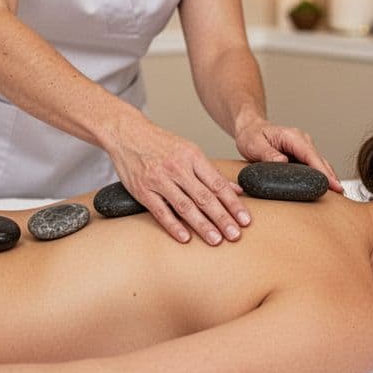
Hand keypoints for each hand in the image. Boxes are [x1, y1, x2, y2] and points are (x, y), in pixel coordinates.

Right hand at [105, 121, 249, 244]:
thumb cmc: (162, 144)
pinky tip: (185, 238)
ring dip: (202, 225)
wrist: (127, 133)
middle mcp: (177, 168)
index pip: (217, 184)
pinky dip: (173, 226)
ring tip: (216, 240)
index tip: (245, 219)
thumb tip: (237, 190)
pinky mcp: (141, 190)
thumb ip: (212, 173)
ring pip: (184, 206)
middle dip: (222, 218)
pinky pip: (160, 211)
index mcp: (193, 157)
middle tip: (235, 235)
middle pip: (204, 197)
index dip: (233, 203)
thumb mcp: (190, 151)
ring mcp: (158, 180)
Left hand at [234, 121, 343, 193]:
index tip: (332, 184)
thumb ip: (268, 154)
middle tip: (341, 193)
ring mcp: (304, 147)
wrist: (250, 128)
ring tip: (338, 193)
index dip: (323, 171)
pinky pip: (314, 165)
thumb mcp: (254, 144)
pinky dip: (322, 175)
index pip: (312, 155)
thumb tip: (283, 163)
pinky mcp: (302, 154)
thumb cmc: (251, 135)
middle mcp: (302, 140)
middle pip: (321, 160)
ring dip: (329, 177)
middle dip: (331, 176)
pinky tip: (327, 186)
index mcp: (293, 137)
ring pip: (320, 163)